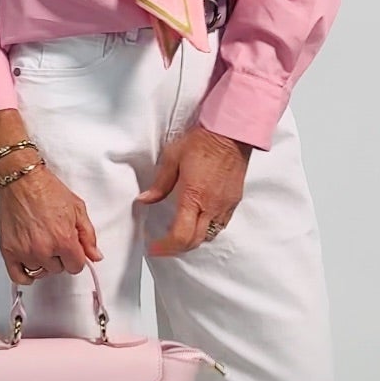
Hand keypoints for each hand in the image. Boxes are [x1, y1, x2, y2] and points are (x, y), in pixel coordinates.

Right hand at [0, 163, 102, 284]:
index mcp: (64, 240)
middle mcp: (44, 249)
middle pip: (58, 269)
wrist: (22, 180)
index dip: (76, 258)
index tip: (72, 251)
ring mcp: (25, 251)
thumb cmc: (46, 190)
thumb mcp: (77, 209)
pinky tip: (29, 266)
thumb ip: (89, 236)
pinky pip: (18, 276)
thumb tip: (95, 256)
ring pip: (40, 271)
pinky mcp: (8, 250)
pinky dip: (25, 275)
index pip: (76, 267)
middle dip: (59, 257)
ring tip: (40, 244)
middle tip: (54, 240)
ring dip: (42, 262)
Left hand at [137, 124, 250, 254]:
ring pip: (209, 235)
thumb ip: (159, 184)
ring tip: (180, 233)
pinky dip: (208, 229)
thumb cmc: (202, 141)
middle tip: (163, 245)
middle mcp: (211, 206)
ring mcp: (225, 205)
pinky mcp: (234, 201)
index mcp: (193, 196)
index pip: (181, 235)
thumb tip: (145, 199)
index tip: (155, 247)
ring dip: (193, 239)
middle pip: (195, 241)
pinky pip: (221, 225)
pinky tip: (199, 220)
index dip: (166, 247)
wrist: (231, 132)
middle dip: (177, 248)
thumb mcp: (173, 158)